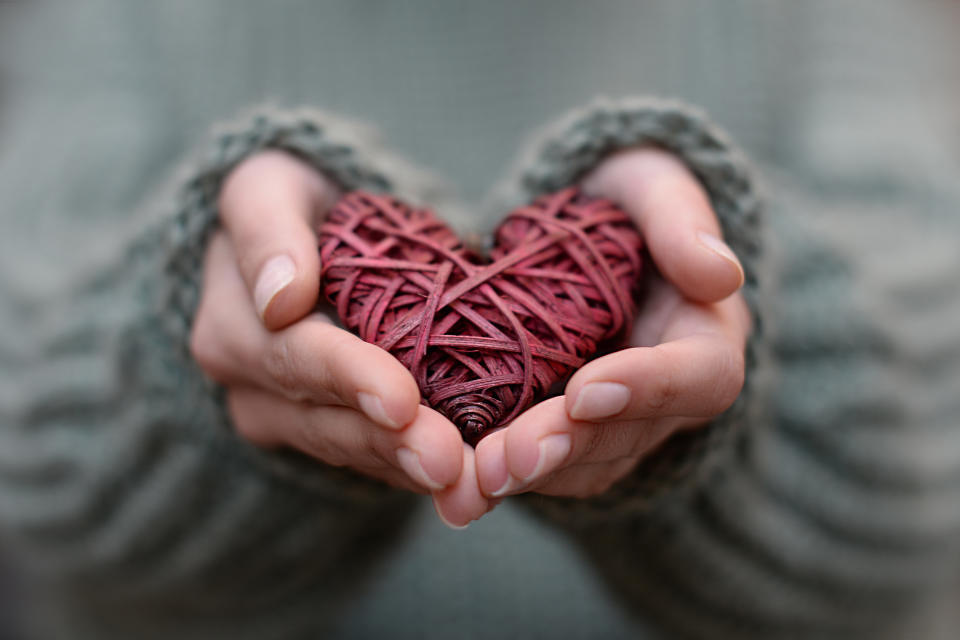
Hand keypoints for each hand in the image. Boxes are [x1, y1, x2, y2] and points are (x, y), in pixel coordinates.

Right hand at [189, 151, 477, 502]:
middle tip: (450, 462)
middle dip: (390, 442)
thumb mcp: (269, 188)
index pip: (295, 357)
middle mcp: (251, 386)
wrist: (307, 240)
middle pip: (325, 420)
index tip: (402, 400)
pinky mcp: (327, 434)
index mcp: (232, 326)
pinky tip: (464, 481)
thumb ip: (267, 230)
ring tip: (465, 481)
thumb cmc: (294, 203)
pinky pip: (371, 460)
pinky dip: (415, 470)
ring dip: (407, 467)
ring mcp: (286, 419)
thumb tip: (281, 298)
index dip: (350, 379)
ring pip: (351, 451)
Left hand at [475, 148, 750, 498]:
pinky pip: (542, 466)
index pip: (699, 377)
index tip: (583, 391)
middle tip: (507, 459)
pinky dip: (497, 473)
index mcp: (705, 337)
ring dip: (528, 473)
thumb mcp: (653, 187)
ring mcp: (617, 424)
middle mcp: (667, 398)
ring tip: (470, 478)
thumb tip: (720, 274)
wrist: (584, 234)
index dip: (647, 390)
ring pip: (582, 465)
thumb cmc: (624, 200)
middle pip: (629, 436)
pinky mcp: (569, 436)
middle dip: (567, 447)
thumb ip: (680, 222)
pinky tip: (453, 480)